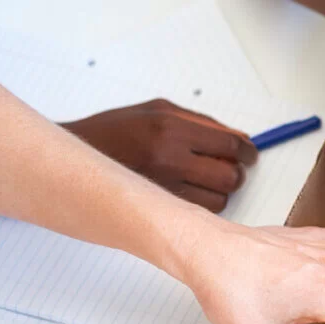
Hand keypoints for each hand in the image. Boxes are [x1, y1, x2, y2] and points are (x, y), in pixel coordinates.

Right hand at [61, 99, 257, 211]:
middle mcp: (168, 157)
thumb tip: (240, 137)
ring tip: (205, 180)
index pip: (229, 144)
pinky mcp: (158, 206)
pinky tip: (191, 192)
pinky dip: (204, 204)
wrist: (75, 158)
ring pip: (219, 199)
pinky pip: (200, 212)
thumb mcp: (158, 110)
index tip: (250, 154)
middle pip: (229, 176)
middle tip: (229, 167)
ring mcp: (163, 186)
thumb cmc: (115, 130)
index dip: (246, 152)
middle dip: (236, 172)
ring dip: (220, 191)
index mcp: (170, 127)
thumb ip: (202, 122)